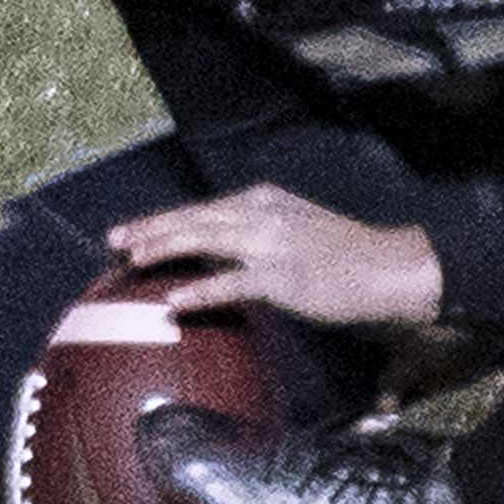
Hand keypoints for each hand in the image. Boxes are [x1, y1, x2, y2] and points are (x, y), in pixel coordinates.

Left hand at [103, 187, 444, 328]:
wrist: (390, 268)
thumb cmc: (347, 256)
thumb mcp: (296, 231)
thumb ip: (259, 237)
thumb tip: (222, 256)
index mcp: (264, 201)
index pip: (203, 210)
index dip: (163, 220)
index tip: (131, 233)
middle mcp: (263, 214)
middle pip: (194, 218)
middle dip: (150, 229)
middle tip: (113, 241)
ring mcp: (272, 243)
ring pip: (205, 239)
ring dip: (164, 247)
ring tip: (131, 260)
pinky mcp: (284, 277)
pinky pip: (232, 284)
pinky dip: (201, 292)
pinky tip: (174, 303)